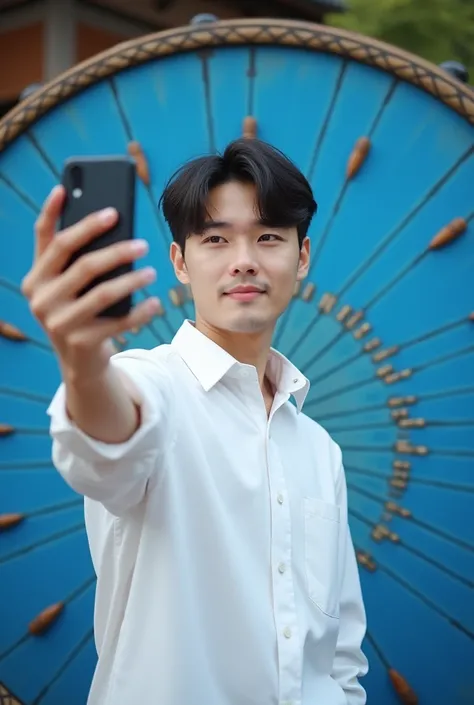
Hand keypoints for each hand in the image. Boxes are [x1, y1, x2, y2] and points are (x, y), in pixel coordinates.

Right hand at [21, 185, 159, 383]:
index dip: (52, 211)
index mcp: (35, 277)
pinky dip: (140, 312)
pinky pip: (117, 322)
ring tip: (154, 272)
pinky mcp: (80, 342)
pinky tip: (155, 302)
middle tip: (142, 242)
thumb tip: (110, 221)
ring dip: (133, 280)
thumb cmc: (80, 311)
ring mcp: (58, 322)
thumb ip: (78, 259)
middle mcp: (40, 298)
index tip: (66, 187)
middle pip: (82, 264)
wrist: (79, 361)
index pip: (44, 238)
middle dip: (115, 249)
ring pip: (103, 293)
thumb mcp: (71, 286)